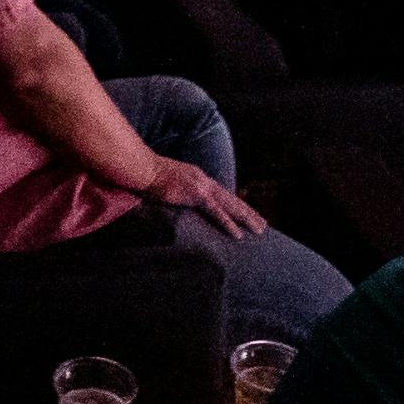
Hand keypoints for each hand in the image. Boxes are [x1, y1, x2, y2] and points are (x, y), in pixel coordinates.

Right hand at [129, 155, 264, 237]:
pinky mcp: (196, 194)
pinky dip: (228, 223)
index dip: (235, 204)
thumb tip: (173, 198)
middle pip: (231, 198)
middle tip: (262, 224)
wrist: (141, 168)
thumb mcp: (166, 183)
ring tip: (260, 229)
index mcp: (197, 177)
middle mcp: (203, 179)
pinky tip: (238, 235)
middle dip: (248, 212)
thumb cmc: (147, 175)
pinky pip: (216, 212)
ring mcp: (201, 186)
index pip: (221, 193)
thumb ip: (174, 190)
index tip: (246, 213)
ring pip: (230, 205)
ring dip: (247, 218)